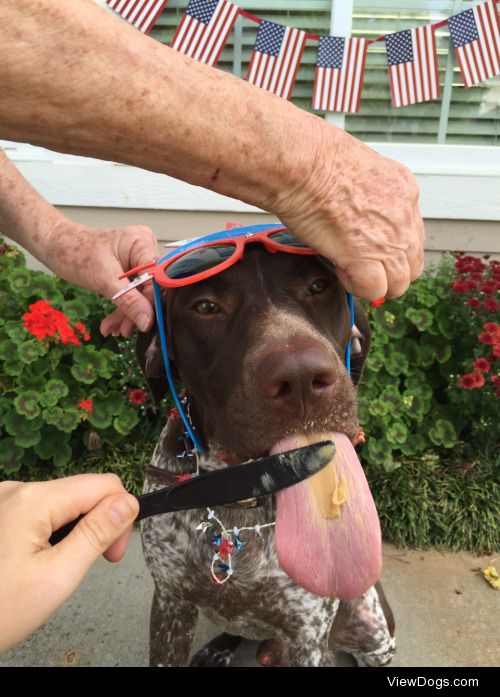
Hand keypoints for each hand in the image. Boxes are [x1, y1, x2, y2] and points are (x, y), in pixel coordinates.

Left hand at [0, 475, 138, 652]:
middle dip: (96, 526)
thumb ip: (96, 534)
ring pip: (64, 502)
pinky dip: (51, 532)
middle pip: (83, 492)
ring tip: (56, 568)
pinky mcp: (0, 510)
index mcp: (34, 500)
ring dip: (72, 531)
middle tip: (90, 567)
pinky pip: (42, 510)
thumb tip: (129, 502)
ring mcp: (5, 498)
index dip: (120, 517)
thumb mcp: (57, 577)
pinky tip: (37, 560)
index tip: (112, 554)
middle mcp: (17, 489)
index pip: (104, 485)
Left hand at [45, 220, 157, 336]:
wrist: (55, 246)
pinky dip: (121, 308)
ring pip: (140, 294)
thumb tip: (147, 321)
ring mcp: (136, 260)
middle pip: (150, 288)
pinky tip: (112, 323)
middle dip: (135, 311)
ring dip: (126, 314)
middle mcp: (144, 249)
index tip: (143, 324)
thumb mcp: (103, 279)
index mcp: (142, 242)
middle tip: (123, 330)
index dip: (151, 303)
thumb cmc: (74, 252)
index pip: (156, 278)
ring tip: (112, 329)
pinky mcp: (129, 271)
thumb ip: (129, 300)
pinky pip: (131, 293)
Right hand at [275, 125, 424, 300]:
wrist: (303, 164)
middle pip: (412, 264)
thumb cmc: (316, 159)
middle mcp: (403, 216)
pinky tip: (342, 271)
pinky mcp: (365, 257)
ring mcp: (388, 240)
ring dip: (376, 284)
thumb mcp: (359, 167)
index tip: (370, 245)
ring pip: (399, 283)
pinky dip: (358, 288)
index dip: (390, 247)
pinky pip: (374, 290)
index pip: (412, 234)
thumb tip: (357, 211)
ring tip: (350, 270)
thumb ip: (368, 192)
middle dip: (389, 271)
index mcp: (403, 190)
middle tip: (363, 264)